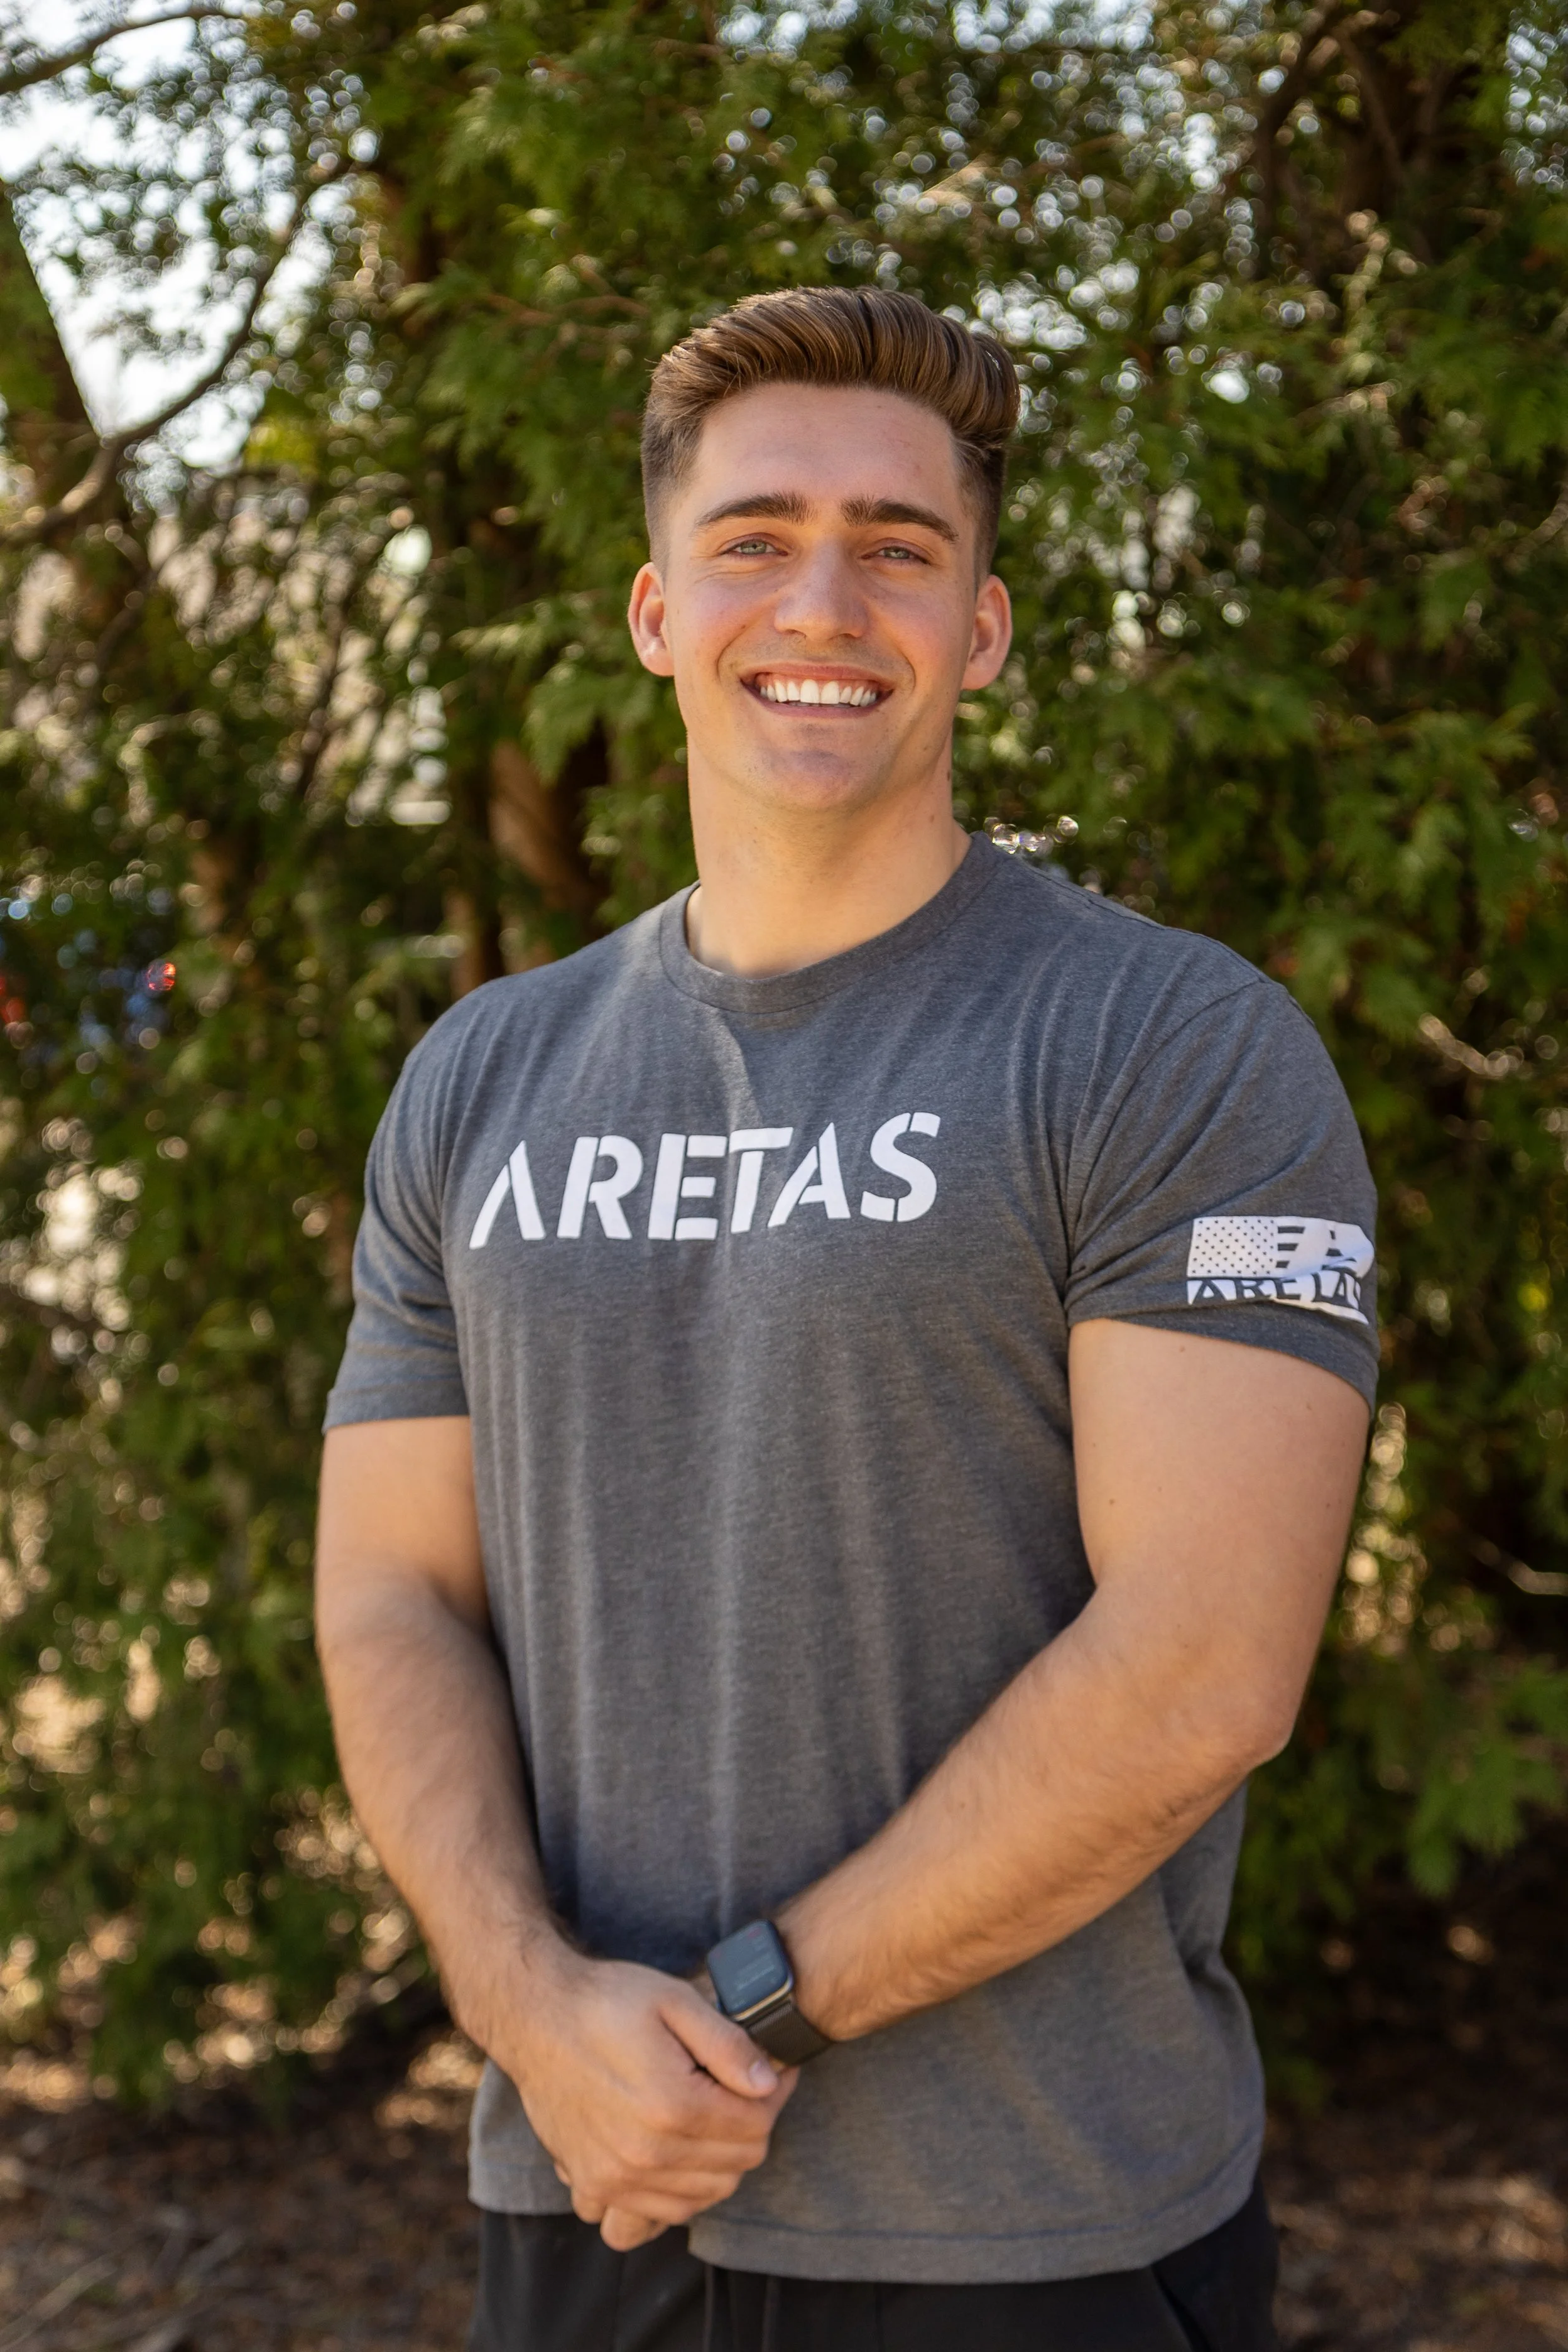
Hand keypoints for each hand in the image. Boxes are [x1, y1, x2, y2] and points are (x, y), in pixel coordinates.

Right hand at [502, 1947, 793, 2251]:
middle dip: (751, 2126)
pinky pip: (655, 2216)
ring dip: (718, 2161)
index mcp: (672, 2105)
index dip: (774, 2094)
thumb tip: (768, 2081)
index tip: (774, 2071)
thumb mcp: (674, 2000)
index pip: (757, 2124)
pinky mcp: (593, 2185)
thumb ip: (727, 2045)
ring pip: (704, 2196)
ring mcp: (617, 2178)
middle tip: (741, 2089)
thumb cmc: (606, 2001)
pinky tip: (674, 2154)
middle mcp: (646, 2154)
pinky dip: (676, 2193)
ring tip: (709, 2116)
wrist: (536, 2018)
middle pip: (737, 2164)